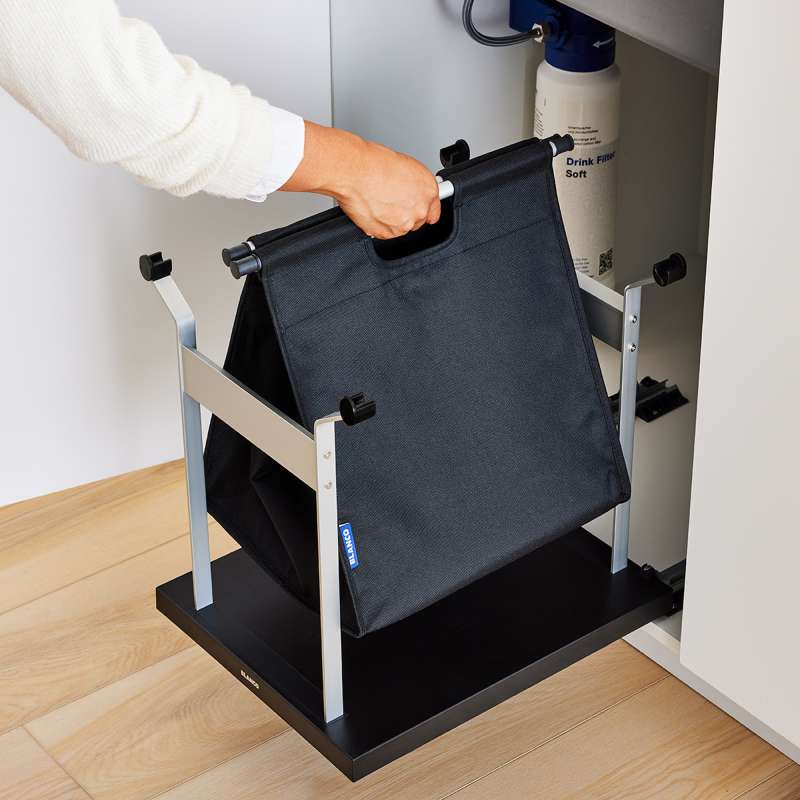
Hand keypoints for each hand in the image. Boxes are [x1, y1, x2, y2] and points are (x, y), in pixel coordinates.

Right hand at [280, 121, 440, 238]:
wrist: (355, 171)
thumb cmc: (374, 163)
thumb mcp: (404, 167)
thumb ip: (413, 185)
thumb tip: (409, 191)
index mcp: (428, 189)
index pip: (433, 210)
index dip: (423, 208)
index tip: (416, 206)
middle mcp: (419, 209)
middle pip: (417, 220)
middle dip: (405, 212)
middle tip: (389, 199)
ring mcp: (403, 224)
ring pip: (401, 228)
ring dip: (392, 219)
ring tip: (377, 201)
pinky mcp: (387, 233)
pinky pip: (385, 233)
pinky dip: (378, 225)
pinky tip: (372, 208)